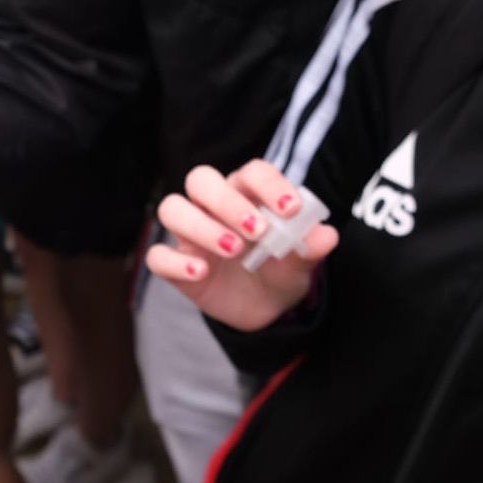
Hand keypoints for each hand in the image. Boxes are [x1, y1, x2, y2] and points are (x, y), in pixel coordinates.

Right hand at [145, 160, 338, 330]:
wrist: (266, 310)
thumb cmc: (280, 271)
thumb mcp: (300, 263)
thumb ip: (309, 248)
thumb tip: (325, 235)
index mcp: (246, 194)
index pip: (250, 172)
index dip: (268, 184)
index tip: (291, 210)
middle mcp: (212, 207)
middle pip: (200, 180)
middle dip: (227, 201)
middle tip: (257, 230)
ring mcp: (190, 235)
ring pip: (172, 209)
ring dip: (201, 225)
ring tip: (234, 249)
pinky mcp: (175, 265)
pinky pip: (157, 256)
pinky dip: (176, 262)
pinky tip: (201, 273)